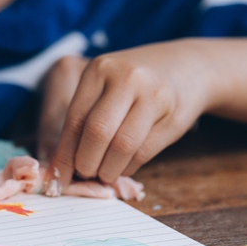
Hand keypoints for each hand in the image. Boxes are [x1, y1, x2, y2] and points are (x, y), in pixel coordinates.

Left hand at [44, 41, 214, 190]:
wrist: (189, 68)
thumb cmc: (134, 84)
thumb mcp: (106, 86)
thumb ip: (84, 118)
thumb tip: (60, 168)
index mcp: (100, 69)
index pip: (76, 119)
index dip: (64, 154)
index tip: (57, 177)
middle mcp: (127, 78)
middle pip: (97, 132)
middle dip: (86, 163)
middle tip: (84, 174)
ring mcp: (154, 95)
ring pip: (122, 146)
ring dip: (108, 170)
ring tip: (103, 174)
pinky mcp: (174, 116)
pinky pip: (144, 152)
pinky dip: (128, 167)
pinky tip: (123, 166)